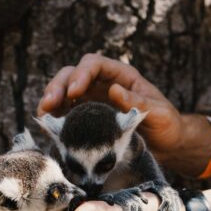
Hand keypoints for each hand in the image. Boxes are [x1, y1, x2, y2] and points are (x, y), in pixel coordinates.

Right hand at [37, 54, 184, 163]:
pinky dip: (55, 117)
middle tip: (49, 104)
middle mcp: (103, 84)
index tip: (74, 91)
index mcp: (121, 76)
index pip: (95, 64)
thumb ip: (138, 102)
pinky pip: (66, 113)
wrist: (167, 145)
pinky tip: (48, 126)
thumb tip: (112, 90)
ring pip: (64, 92)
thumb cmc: (166, 125)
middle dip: (58, 85)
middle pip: (72, 74)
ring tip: (43, 115)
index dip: (81, 73)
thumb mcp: (159, 113)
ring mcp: (92, 100)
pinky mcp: (86, 118)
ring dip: (51, 100)